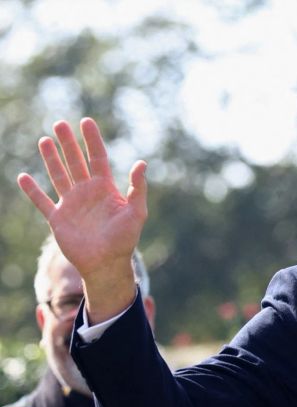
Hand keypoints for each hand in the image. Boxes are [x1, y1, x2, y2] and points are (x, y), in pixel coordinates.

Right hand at [18, 118, 147, 320]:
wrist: (107, 263)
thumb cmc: (125, 239)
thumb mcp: (137, 212)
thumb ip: (138, 188)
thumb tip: (141, 163)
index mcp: (105, 189)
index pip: (97, 158)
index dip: (92, 140)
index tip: (86, 122)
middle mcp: (87, 193)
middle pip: (75, 162)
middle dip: (68, 143)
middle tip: (60, 123)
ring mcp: (71, 204)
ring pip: (58, 175)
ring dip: (51, 159)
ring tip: (44, 140)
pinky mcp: (58, 218)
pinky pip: (42, 201)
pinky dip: (32, 190)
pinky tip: (23, 176)